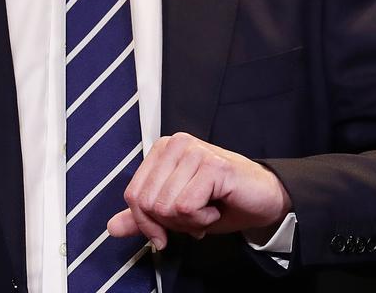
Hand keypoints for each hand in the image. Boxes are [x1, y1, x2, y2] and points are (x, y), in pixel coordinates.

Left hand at [107, 132, 291, 249]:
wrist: (263, 200)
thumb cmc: (222, 201)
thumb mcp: (175, 213)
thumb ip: (144, 217)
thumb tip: (112, 226)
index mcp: (163, 150)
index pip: (133, 194)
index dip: (146, 222)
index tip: (166, 230)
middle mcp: (177, 144)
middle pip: (147, 202)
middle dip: (170, 222)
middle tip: (195, 217)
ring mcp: (195, 151)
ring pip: (165, 206)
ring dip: (189, 221)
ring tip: (207, 210)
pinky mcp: (213, 166)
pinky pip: (186, 207)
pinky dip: (202, 219)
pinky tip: (216, 208)